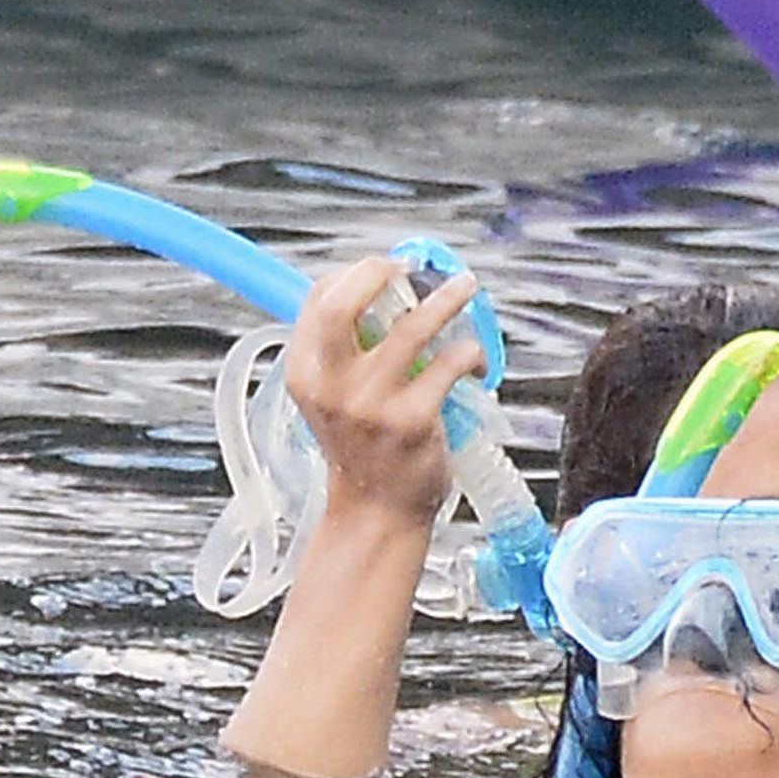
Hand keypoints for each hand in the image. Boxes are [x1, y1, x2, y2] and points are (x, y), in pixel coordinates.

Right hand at [283, 256, 487, 528]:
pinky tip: (474, 362)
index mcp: (304, 374)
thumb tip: (382, 291)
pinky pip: (450, 363)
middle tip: (408, 266)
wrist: (376, 512)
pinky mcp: (412, 421)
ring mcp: (371, 405)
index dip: (354, 273)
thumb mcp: (331, 398)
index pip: (318, 299)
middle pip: (343, 304)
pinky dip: (470, 353)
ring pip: (412, 326)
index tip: (384, 269)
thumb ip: (344, 352)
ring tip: (465, 286)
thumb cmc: (362, 448)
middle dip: (378, 271)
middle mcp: (330, 386)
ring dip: (446, 298)